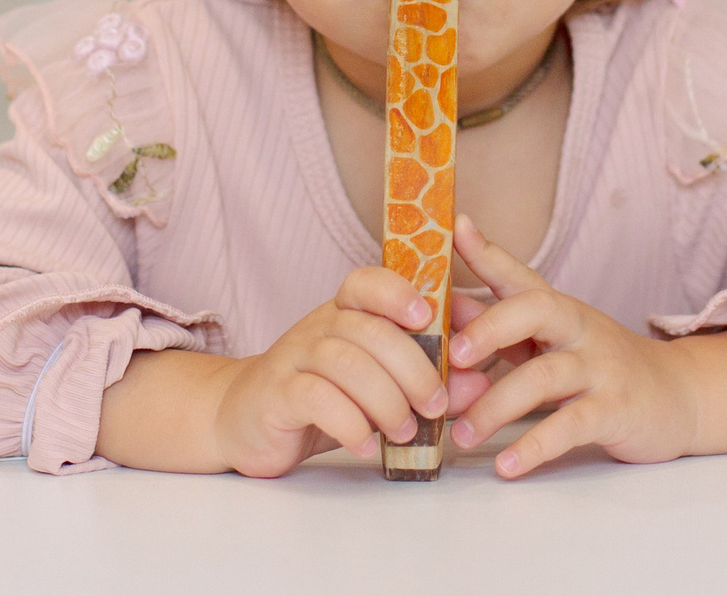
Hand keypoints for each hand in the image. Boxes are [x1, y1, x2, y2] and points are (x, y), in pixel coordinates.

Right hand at [208, 266, 447, 476]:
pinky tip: (367, 444)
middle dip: (413, 368)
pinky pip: (317, 398)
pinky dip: (350, 423)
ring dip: (386, 401)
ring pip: (347, 363)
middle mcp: (318, 327)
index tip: (427, 315)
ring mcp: (294, 357)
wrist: (245, 420)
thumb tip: (481, 381)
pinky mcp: (277, 393)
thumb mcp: (379, 386)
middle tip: (435, 406)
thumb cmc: (324, 399)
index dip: (398, 292)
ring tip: (404, 432)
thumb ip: (428, 380)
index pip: (367, 282)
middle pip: (370, 331)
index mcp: (344, 314)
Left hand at [443, 214, 700, 476]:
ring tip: (461, 433)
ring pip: (544, 376)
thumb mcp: (555, 341)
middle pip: (536, 309)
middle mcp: (580, 329)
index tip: (455, 228)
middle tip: (451, 357)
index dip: (486, 252)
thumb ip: (504, 329)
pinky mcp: (616, 410)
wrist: (678, 396)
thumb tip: (447, 313)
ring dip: (495, 406)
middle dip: (489, 328)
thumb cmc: (601, 366)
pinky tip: (507, 467)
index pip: (519, 275)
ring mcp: (601, 368)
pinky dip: (535, 447)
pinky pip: (571, 426)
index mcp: (560, 310)